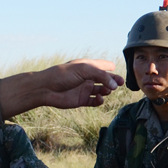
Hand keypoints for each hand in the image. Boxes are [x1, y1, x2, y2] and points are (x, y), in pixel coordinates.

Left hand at [0, 59, 123, 117]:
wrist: (46, 88)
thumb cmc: (63, 75)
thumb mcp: (84, 70)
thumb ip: (101, 75)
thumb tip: (115, 85)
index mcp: (87, 67)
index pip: (102, 66)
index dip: (111, 68)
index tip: (117, 70)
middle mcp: (87, 78)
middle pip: (105, 79)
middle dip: (113, 81)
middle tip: (120, 84)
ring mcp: (84, 89)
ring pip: (101, 90)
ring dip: (106, 90)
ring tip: (106, 91)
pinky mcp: (81, 100)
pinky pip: (95, 101)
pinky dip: (100, 101)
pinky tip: (100, 99)